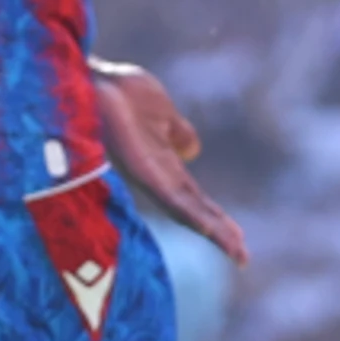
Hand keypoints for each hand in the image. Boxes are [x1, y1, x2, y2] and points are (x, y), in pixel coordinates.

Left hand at [93, 58, 245, 263]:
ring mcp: (149, 177)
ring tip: (237, 251)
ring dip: (214, 232)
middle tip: (243, 258)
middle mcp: (156, 177)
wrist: (95, 82)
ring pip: (187, 212)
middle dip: (220, 234)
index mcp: (163, 165)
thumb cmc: (120, 93)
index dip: (216, 218)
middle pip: (194, 212)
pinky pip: (172, 198)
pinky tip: (210, 228)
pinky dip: (193, 214)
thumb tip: (191, 151)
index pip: (195, 200)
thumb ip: (178, 132)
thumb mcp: (164, 112)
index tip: (239, 237)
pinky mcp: (142, 171)